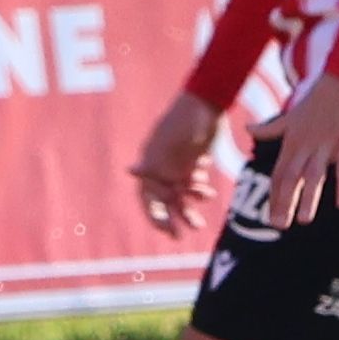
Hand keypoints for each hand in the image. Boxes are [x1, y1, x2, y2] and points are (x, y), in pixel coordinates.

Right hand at [129, 90, 223, 234]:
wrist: (207, 103)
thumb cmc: (185, 123)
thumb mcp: (170, 144)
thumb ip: (153, 160)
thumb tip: (130, 171)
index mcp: (152, 165)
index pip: (148, 198)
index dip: (154, 216)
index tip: (166, 230)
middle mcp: (162, 168)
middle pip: (163, 201)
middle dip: (170, 218)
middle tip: (178, 236)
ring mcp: (178, 166)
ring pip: (180, 195)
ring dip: (187, 209)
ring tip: (199, 224)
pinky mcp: (193, 162)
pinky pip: (193, 185)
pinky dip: (199, 192)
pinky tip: (208, 193)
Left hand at [258, 71, 338, 221]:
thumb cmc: (317, 99)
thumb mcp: (290, 116)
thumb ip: (270, 129)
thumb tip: (248, 129)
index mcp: (292, 142)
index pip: (279, 174)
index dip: (274, 196)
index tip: (270, 217)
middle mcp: (306, 145)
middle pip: (292, 178)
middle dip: (284, 202)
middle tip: (279, 225)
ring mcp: (326, 144)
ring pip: (314, 174)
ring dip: (309, 197)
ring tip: (303, 219)